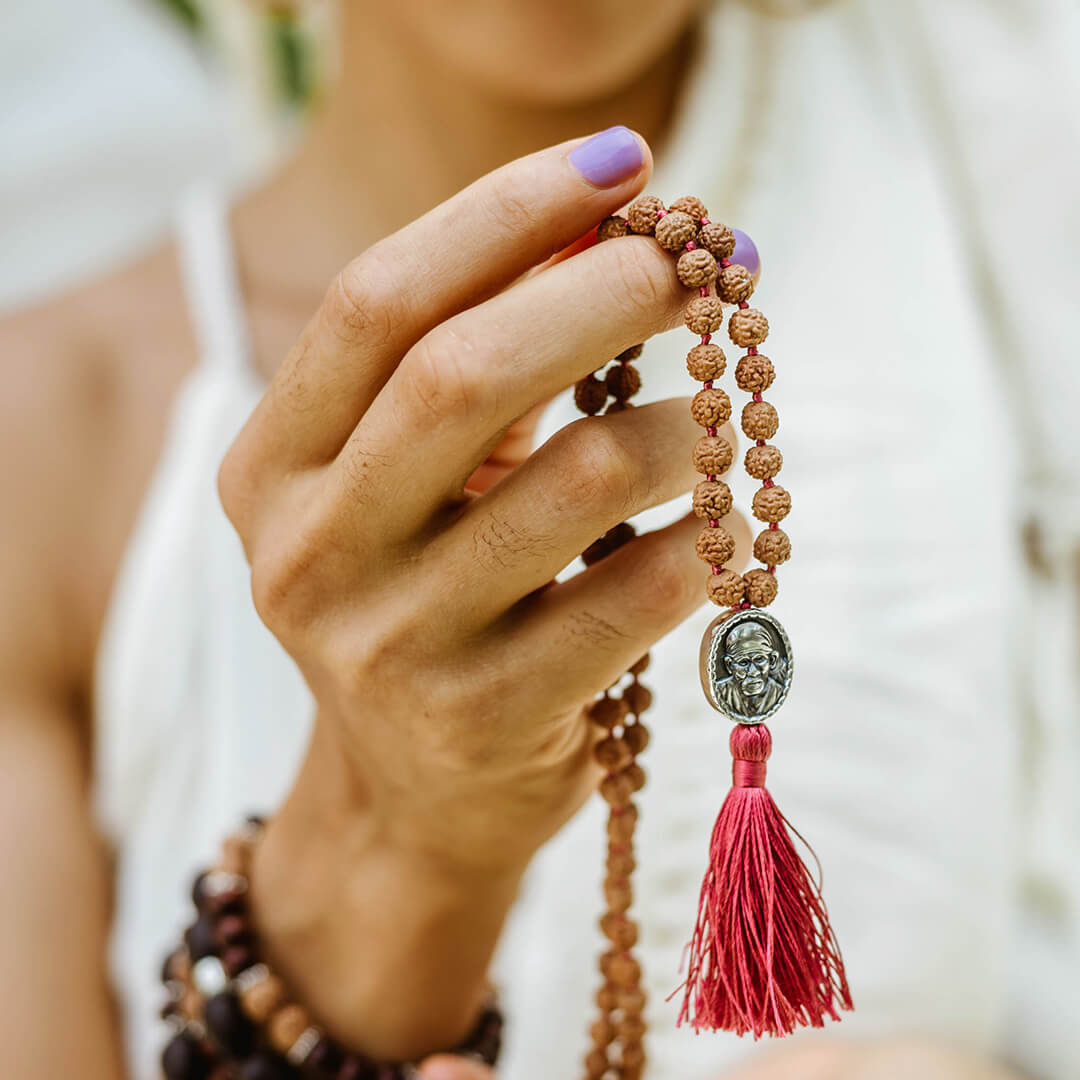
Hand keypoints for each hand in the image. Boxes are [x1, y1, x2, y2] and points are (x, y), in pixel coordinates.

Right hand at [218, 130, 746, 1056]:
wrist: (414, 795)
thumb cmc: (427, 600)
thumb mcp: (412, 485)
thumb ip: (475, 362)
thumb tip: (606, 229)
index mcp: (273, 470)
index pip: (378, 302)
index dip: (505, 212)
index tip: (621, 160)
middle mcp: (310, 555)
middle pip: (463, 373)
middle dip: (607, 290)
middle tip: (705, 262)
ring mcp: (392, 647)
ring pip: (583, 479)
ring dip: (684, 425)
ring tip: (716, 417)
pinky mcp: (490, 719)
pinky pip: (639, 593)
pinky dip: (708, 538)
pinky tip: (726, 527)